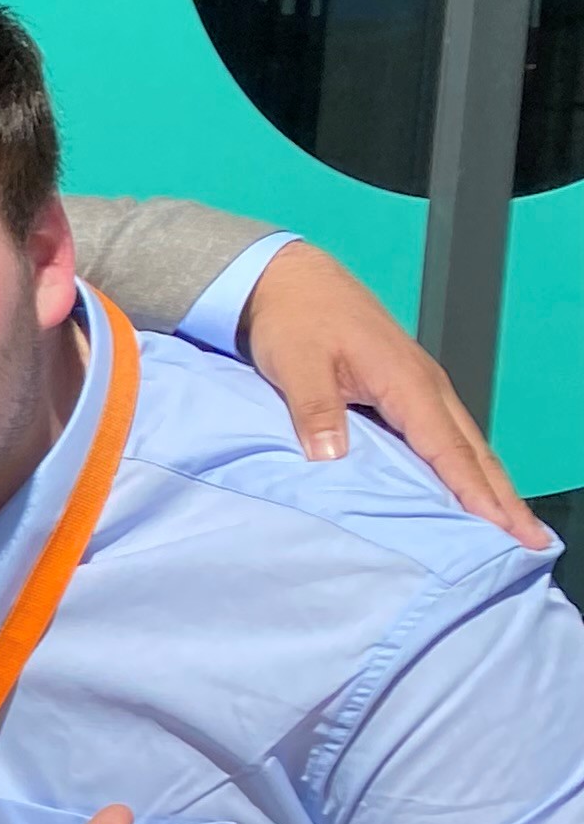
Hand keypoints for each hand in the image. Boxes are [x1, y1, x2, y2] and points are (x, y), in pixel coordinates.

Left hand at [236, 244, 536, 544]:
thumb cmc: (297, 320)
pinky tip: (468, 491)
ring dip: (491, 486)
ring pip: (466, 444)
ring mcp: (421, 388)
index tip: (503, 528)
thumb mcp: (298, 364)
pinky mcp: (406, 390)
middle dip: (504, 498)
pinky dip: (465, 466)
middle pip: (474, 452)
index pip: (448, 449)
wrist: (292, 282)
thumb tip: (330, 457)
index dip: (475, 492)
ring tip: (511, 526)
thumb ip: (315, 410)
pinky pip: (447, 435)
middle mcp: (425, 386)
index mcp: (406, 382)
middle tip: (531, 541)